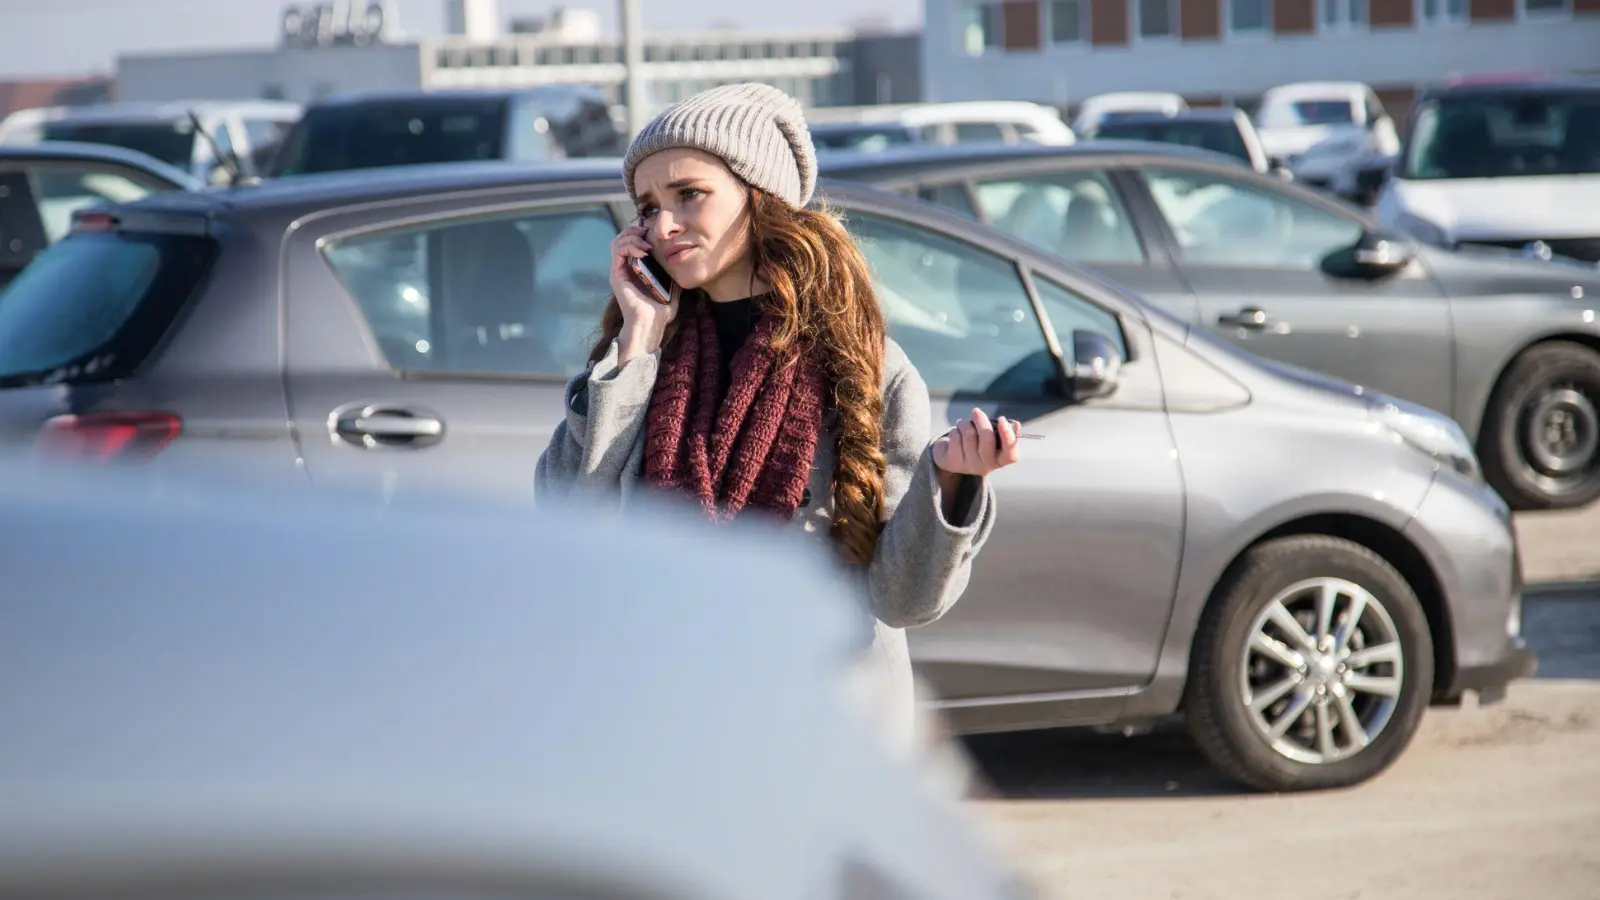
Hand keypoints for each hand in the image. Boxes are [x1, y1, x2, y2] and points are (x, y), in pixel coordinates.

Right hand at [609, 226, 679, 361]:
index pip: (632, 242)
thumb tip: (684, 266)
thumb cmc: (660, 312)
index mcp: (635, 270)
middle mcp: (624, 268)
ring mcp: (619, 271)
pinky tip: (643, 252)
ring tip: (647, 245)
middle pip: (622, 238)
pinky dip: (630, 246)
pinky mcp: (616, 275)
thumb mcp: (672, 289)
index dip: (641, 233)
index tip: (656, 236)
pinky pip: (617, 251)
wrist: (650, 325)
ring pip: (617, 242)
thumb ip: (674, 277)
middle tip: (649, 235)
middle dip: (635, 231)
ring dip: (632, 237)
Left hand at [932, 408, 1022, 476]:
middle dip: (981, 420)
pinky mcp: (953, 462)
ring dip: (964, 424)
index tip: (1002, 419)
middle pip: (987, 438)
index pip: (1011, 454)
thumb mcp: (991, 436)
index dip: (1008, 436)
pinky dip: (955, 430)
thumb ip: (1003, 430)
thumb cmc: (977, 441)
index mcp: (1000, 460)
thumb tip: (1016, 425)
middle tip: (976, 411)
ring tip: (963, 425)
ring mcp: (969, 466)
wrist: (952, 455)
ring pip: (969, 434)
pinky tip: (956, 435)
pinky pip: (955, 436)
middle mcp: (986, 466)